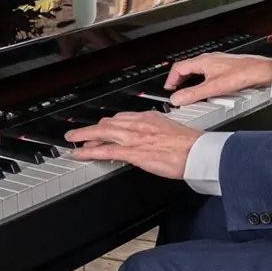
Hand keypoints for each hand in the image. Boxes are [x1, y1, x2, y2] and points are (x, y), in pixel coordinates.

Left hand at [66, 111, 201, 179]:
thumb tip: (150, 137)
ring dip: (84, 136)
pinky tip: (80, 153)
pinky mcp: (134, 152)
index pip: (121, 118)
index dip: (107, 123)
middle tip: (78, 132)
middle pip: (108, 123)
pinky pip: (106, 151)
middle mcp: (139, 124)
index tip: (100, 127)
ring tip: (73, 139)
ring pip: (103, 133)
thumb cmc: (191, 144)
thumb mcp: (170, 130)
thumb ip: (156, 131)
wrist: (198, 152)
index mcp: (149, 117)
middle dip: (91, 128)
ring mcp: (135, 138)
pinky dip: (90, 152)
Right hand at [164, 53, 271, 107]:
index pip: (179, 67)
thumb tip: (178, 98)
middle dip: (179, 79)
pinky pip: (207, 72)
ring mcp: (217, 62)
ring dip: (190, 80)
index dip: (171, 79)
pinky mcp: (225, 67)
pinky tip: (206, 88)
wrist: (262, 71)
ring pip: (197, 69)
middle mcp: (209, 59)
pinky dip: (201, 80)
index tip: (168, 89)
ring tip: (188, 90)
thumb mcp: (215, 88)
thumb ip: (194, 94)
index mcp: (203, 61)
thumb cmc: (243, 73)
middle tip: (175, 90)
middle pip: (187, 68)